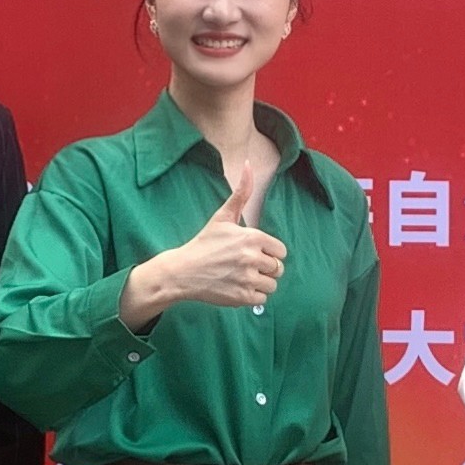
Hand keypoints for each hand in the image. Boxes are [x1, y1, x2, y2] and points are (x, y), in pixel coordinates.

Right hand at [122, 168, 284, 324]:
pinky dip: (252, 297)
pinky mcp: (242, 297)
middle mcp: (252, 258)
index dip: (269, 253)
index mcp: (253, 238)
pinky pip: (262, 300)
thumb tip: (249, 164)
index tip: (252, 253)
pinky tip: (237, 287)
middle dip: (265, 269)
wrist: (183, 271)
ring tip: (242, 278)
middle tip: (245, 266)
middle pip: (278, 269)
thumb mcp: (223, 216)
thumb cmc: (205, 242)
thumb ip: (241, 193)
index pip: (281, 251)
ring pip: (272, 285)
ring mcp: (247, 279)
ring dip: (260, 284)